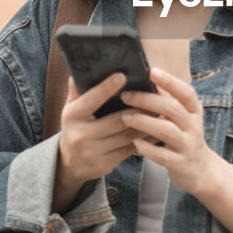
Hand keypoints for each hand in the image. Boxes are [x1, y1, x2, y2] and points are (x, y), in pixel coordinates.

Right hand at [53, 73, 145, 210]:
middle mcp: (81, 135)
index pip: (91, 100)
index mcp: (72, 117)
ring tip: (161, 111)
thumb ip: (78, 89)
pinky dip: (146, 139)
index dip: (106, 88)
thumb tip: (81, 68)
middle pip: (117, 120)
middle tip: (155, 96)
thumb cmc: (76, 127)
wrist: (71, 162)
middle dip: (138, 108)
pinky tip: (157, 129)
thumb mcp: (72, 108)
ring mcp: (94, 152)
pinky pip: (131, 149)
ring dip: (147, 123)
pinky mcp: (106, 164)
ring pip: (128, 135)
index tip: (122, 76)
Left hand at [120, 67, 230, 200]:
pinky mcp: (180, 163)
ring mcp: (188, 146)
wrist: (201, 170)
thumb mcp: (184, 118)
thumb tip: (150, 78)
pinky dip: (148, 148)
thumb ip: (170, 101)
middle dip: (147, 100)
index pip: (185, 92)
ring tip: (125, 117)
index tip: (151, 71)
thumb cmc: (185, 138)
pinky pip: (163, 155)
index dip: (169, 81)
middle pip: (172, 108)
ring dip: (144, 122)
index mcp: (195, 111)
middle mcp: (194, 127)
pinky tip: (134, 143)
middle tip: (126, 96)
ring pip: (166, 130)